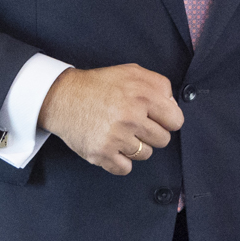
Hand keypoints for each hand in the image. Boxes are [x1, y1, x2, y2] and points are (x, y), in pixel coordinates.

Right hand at [38, 64, 183, 174]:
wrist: (63, 97)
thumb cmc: (100, 85)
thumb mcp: (133, 72)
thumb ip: (160, 86)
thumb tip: (173, 106)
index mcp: (143, 95)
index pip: (176, 121)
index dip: (167, 120)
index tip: (156, 118)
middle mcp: (131, 117)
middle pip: (162, 140)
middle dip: (151, 133)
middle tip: (135, 125)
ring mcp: (116, 137)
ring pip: (145, 155)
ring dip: (135, 147)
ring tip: (120, 133)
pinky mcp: (101, 153)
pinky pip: (125, 168)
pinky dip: (120, 161)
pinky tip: (113, 146)